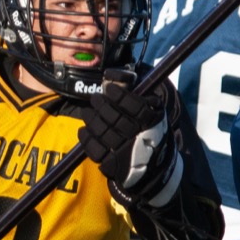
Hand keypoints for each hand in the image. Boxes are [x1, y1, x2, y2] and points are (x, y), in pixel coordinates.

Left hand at [77, 76, 181, 200]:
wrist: (154, 164)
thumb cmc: (150, 129)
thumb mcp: (154, 108)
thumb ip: (138, 91)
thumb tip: (112, 75)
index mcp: (152, 121)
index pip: (135, 106)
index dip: (119, 96)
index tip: (110, 90)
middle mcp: (139, 137)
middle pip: (115, 118)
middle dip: (101, 105)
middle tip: (96, 99)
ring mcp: (125, 152)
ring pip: (103, 132)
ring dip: (91, 119)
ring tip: (88, 112)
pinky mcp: (114, 164)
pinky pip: (94, 150)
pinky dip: (86, 138)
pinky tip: (85, 129)